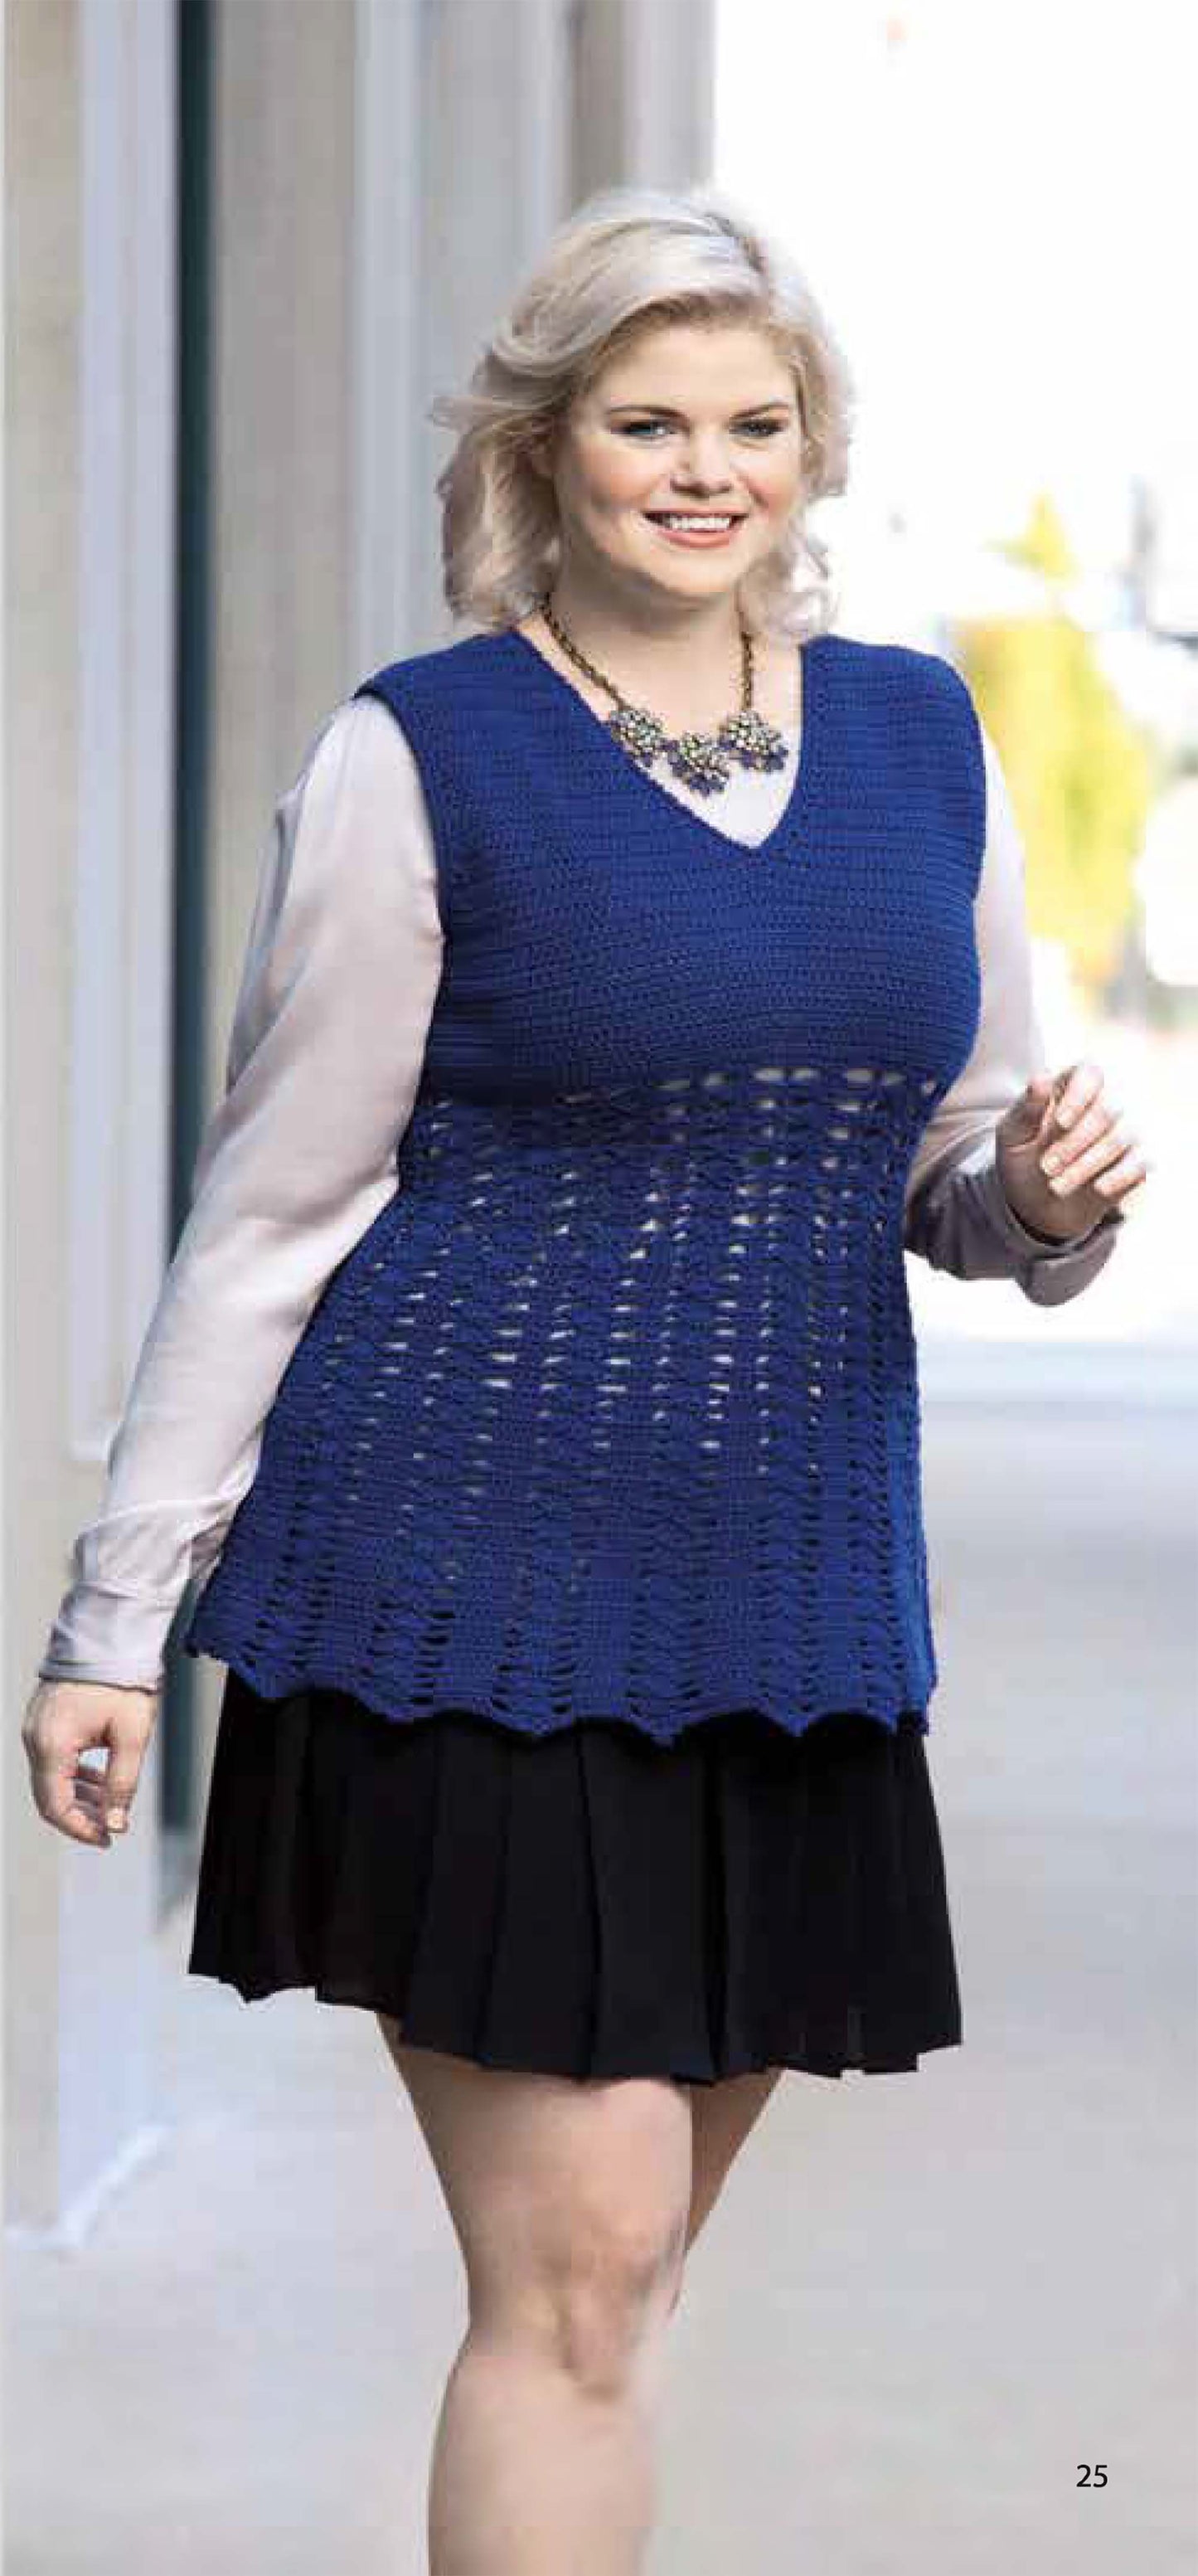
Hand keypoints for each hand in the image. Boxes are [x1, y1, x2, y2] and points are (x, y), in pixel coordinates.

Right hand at [22, 1678, 158, 1847]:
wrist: (110, 1636)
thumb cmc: (121, 1678)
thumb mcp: (132, 1735)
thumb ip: (122, 1783)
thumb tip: (115, 1822)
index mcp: (52, 1744)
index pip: (55, 1806)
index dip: (81, 1829)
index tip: (107, 1837)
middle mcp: (36, 1738)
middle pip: (49, 1796)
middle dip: (82, 1815)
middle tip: (111, 1825)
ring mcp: (36, 1728)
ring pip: (51, 1779)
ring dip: (80, 1795)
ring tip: (111, 1802)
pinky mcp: (44, 1720)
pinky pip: (53, 1759)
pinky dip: (75, 1774)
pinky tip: (99, 1778)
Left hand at [995, 1061, 1151, 1243]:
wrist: (1035, 1204)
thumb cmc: (1023, 1158)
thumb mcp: (1014, 1136)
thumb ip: (1026, 1109)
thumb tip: (1041, 1080)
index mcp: (1071, 1087)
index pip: (1090, 1074)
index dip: (1079, 1096)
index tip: (1060, 1123)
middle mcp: (1103, 1103)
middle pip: (1108, 1109)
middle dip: (1076, 1142)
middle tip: (1046, 1167)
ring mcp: (1123, 1132)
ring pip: (1121, 1138)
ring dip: (1087, 1164)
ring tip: (1056, 1187)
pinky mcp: (1135, 1162)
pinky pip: (1140, 1162)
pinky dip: (1119, 1176)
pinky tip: (1098, 1189)